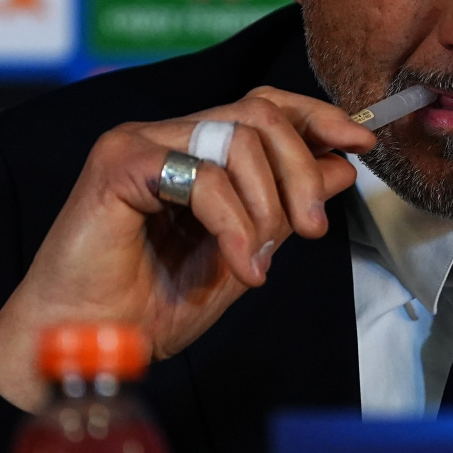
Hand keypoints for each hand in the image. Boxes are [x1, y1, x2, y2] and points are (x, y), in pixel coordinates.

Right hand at [0, 87, 375, 410]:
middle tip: (312, 228)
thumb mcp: (245, 252)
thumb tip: (343, 163)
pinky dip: (233, 224)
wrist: (91, 346)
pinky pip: (202, 176)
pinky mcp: (118, 165)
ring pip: (237, 139)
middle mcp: (165, 135)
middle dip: (301, 169)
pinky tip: (240, 265)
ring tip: (261, 260)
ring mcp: (139, 143)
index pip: (264, 106)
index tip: (361, 143)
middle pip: (259, 114)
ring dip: (267, 204)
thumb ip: (286, 207)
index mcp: (192, 151)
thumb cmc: (151, 307)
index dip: (317, 118)